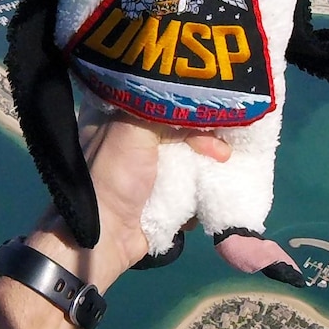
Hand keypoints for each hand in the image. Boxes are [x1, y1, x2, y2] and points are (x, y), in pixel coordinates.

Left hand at [26, 115, 227, 289]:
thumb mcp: (131, 127)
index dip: (186, 98)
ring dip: (208, 157)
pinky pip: (187, 176)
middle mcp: (127, 132)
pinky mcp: (157, 189)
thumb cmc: (112, 176)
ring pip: (186, 149)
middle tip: (221, 148)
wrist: (104, 237)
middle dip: (203, 133)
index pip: (157, 92)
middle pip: (178, 121)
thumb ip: (162, 106)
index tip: (211, 107)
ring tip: (223, 163)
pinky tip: (215, 181)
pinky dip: (202, 179)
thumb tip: (197, 96)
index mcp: (113, 111)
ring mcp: (143, 164)